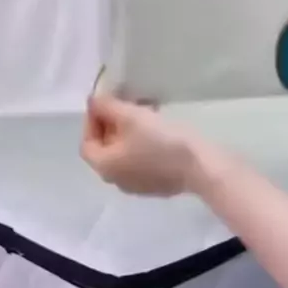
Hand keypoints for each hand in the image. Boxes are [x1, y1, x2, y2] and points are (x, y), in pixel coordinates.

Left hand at [81, 95, 196, 195]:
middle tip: (124, 105)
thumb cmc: (160, 140)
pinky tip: (157, 130)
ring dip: (128, 133)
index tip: (104, 103)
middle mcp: (116, 180)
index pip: (87, 143)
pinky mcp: (156, 185)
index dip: (91, 121)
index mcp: (105, 166)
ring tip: (143, 113)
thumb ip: (107, 106)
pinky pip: (141, 161)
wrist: (200, 167)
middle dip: (111, 124)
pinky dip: (142, 144)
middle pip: (106, 149)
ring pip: (125, 154)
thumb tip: (93, 102)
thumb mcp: (130, 116)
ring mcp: (137, 186)